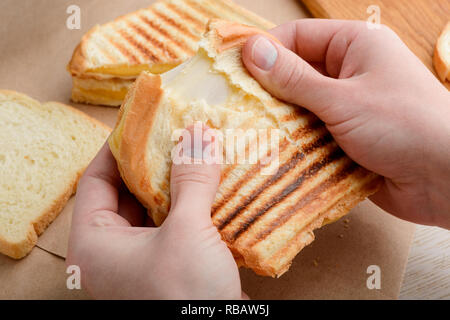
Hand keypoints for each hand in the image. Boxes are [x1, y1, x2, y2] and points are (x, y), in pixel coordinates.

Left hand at [67, 125, 244, 298]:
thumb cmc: (186, 295)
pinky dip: (189, 203)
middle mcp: (111, 253)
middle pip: (125, 192)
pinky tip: (209, 183)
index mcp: (94, 245)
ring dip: (175, 182)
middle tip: (175, 133)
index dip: (116, 148)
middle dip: (152, 163)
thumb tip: (199, 132)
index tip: (140, 122)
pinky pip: (172, 224)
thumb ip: (191, 179)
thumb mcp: (187, 231)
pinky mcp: (167, 265)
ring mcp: (140, 261)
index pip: (94, 181)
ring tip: (195, 152)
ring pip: (152, 208)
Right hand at [242, 19, 449, 228]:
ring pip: (300, 107)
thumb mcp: (342, 99)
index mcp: (354, 45)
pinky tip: (273, 152)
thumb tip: (251, 50)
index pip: (296, 37)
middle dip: (268, 92)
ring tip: (248, 132)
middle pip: (295, 73)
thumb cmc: (403, 126)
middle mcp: (350, 72)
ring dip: (280, 121)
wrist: (448, 180)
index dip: (263, 51)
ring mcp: (348, 106)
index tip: (231, 72)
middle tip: (234, 108)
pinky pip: (311, 134)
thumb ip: (294, 78)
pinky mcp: (346, 137)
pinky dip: (294, 143)